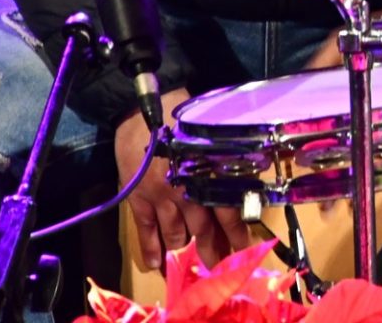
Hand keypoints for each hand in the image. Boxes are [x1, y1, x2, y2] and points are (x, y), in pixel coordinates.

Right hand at [115, 87, 250, 270]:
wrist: (141, 109)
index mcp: (207, 174)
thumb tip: (244, 185)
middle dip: (213, 251)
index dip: (236, 233)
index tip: (243, 250)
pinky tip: (156, 265)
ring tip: (194, 271)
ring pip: (176, 235)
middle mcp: (186, 190)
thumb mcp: (211, 136)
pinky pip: (146, 231)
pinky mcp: (138, 200)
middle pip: (203, 229)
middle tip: (220, 269)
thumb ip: (224, 162)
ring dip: (185, 255)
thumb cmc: (183, 118)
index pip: (227, 211)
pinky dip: (151, 249)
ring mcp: (160, 198)